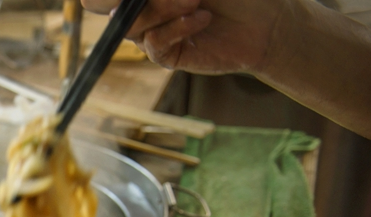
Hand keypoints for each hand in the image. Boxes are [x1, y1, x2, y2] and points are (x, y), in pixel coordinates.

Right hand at [81, 0, 285, 74]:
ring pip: (132, 24)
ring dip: (163, 7)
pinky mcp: (166, 57)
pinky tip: (202, 19)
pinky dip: (177, 28)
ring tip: (196, 0)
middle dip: (132, 0)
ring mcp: (151, 33)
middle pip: (103, 6)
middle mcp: (140, 10)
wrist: (266, 19)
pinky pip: (154, 44)